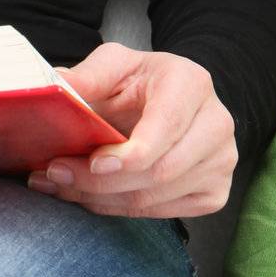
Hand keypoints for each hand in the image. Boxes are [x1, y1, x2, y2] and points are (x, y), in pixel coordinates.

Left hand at [28, 42, 236, 219]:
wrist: (173, 100)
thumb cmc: (141, 81)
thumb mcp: (114, 63)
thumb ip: (89, 75)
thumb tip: (57, 86)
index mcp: (192, 84)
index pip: (166, 126)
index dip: (130, 153)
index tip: (93, 162)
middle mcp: (216, 124)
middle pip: (160, 170)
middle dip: (101, 181)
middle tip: (55, 174)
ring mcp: (221, 162)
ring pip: (156, 197)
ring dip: (102, 198)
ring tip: (61, 184)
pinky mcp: (215, 192)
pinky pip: (162, 213)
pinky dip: (119, 208)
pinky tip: (89, 195)